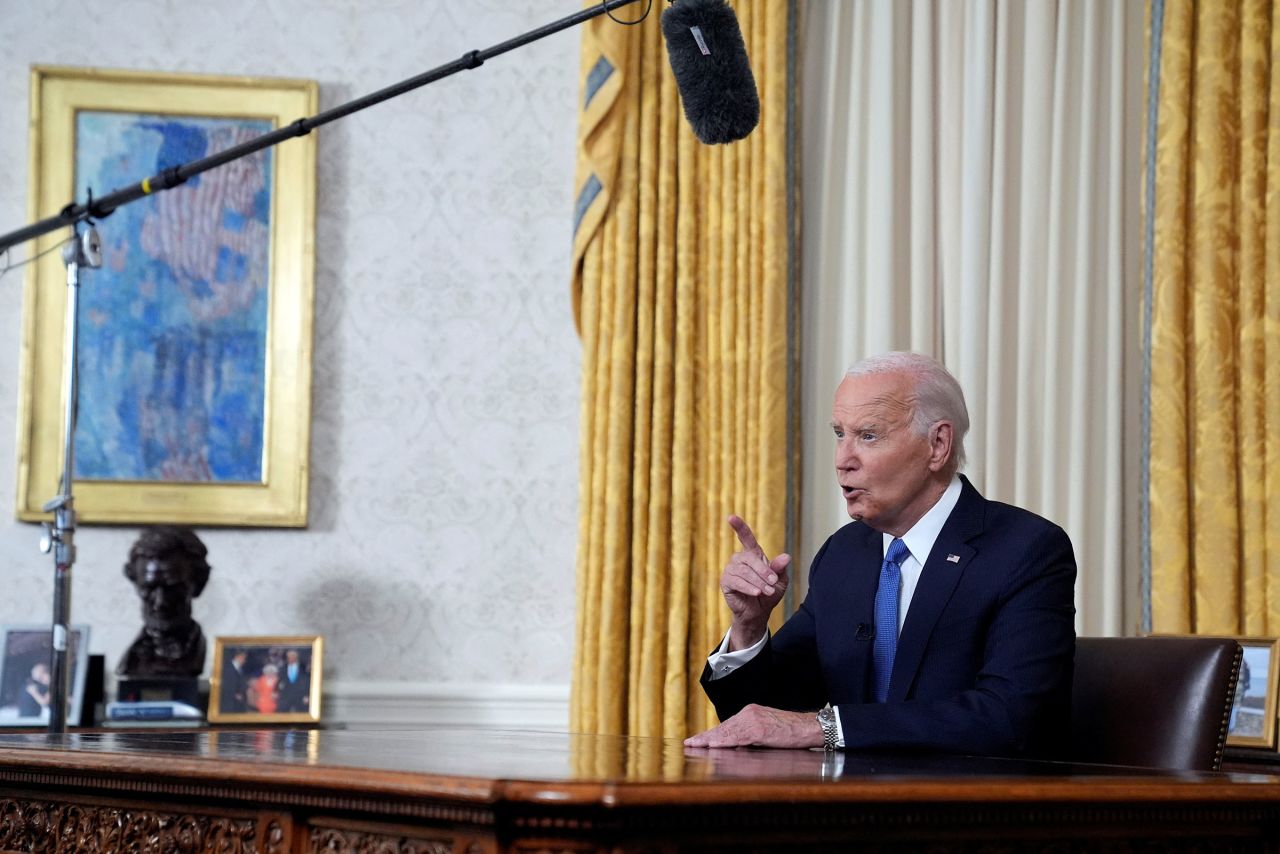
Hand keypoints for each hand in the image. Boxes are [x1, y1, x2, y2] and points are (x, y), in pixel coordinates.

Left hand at [683, 704, 822, 748]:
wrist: (810, 727)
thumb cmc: (792, 731)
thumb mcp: (768, 729)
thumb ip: (752, 734)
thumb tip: (737, 745)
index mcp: (750, 712)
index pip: (727, 726)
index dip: (711, 734)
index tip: (697, 739)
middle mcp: (749, 713)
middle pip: (723, 728)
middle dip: (705, 737)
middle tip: (689, 743)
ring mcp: (753, 721)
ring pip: (726, 733)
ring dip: (709, 740)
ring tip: (695, 745)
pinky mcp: (759, 730)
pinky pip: (737, 738)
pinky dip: (723, 742)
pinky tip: (712, 746)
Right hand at [720, 515, 789, 649]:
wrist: (758, 613)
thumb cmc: (769, 594)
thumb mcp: (779, 581)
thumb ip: (780, 569)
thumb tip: (786, 556)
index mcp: (753, 555)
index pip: (745, 537)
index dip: (739, 527)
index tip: (731, 517)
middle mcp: (739, 559)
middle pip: (750, 558)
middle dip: (763, 571)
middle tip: (773, 583)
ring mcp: (731, 570)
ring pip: (744, 571)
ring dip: (758, 582)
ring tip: (767, 592)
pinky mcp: (726, 582)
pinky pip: (736, 581)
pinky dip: (748, 587)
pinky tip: (756, 593)